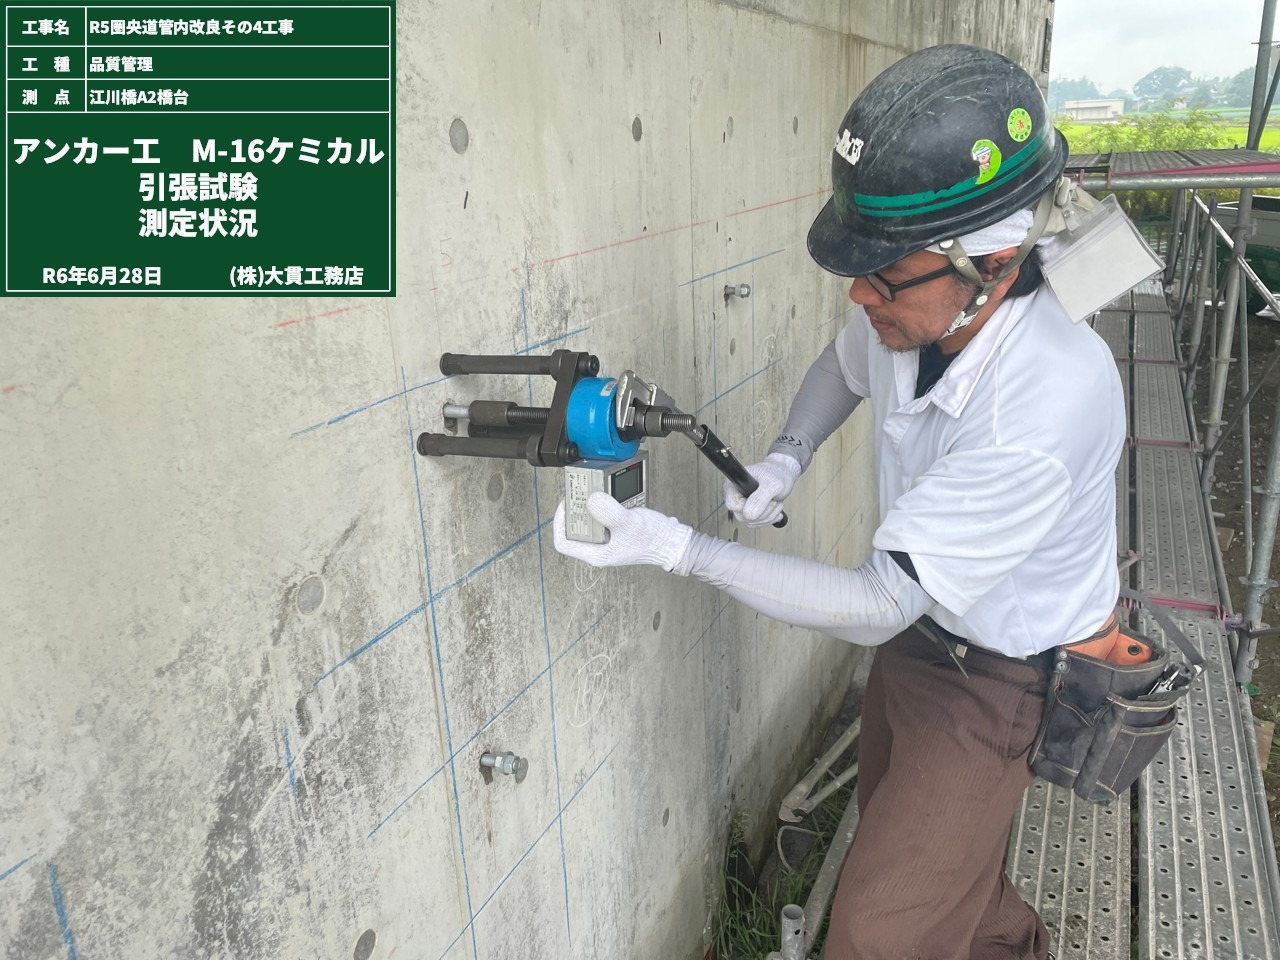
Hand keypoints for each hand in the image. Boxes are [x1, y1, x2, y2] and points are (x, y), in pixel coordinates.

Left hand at [553, 493, 692, 571]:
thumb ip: (608, 512)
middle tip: (580, 493)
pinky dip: (601, 504)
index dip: (559, 522)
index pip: (563, 542)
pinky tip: (608, 495)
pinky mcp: (613, 530)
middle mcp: (598, 548)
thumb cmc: (653, 540)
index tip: (566, 504)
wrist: (672, 541)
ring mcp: (606, 539)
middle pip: (573, 528)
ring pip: (586, 520)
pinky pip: (600, 515)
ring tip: (593, 492)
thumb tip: (591, 500)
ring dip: (588, 505)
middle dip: (575, 509)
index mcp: (596, 554)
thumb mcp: (628, 524)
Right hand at [724, 453, 800, 526]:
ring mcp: (742, 504)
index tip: (764, 499)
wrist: (783, 473)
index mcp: (734, 484)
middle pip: (742, 516)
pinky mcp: (750, 510)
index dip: (748, 507)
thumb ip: (759, 499)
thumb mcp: (772, 484)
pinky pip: (756, 523)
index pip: (733, 504)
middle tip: (774, 501)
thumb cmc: (777, 473)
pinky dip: (769, 519)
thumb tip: (748, 515)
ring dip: (768, 516)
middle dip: (763, 512)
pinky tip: (776, 509)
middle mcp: (735, 495)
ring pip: (750, 522)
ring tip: (777, 503)